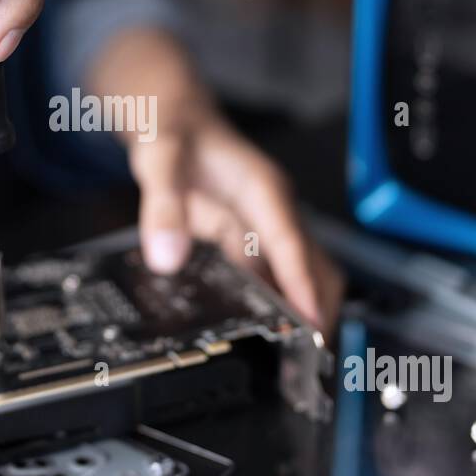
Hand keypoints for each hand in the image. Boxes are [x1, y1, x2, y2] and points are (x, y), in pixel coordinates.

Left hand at [89, 28, 343, 336]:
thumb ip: (162, 207)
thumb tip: (166, 256)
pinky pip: (271, 278)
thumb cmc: (174, 130)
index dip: (302, 288)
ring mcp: (264, 227)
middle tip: (307, 358)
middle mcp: (272, 211)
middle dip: (317, 309)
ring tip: (290, 361)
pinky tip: (260, 333)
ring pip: (299, 276)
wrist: (171, 115)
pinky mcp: (249, 240)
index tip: (310, 325)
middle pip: (313, 267)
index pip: (292, 246)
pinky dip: (273, 305)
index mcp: (262, 190)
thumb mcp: (159, 161)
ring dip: (299, 312)